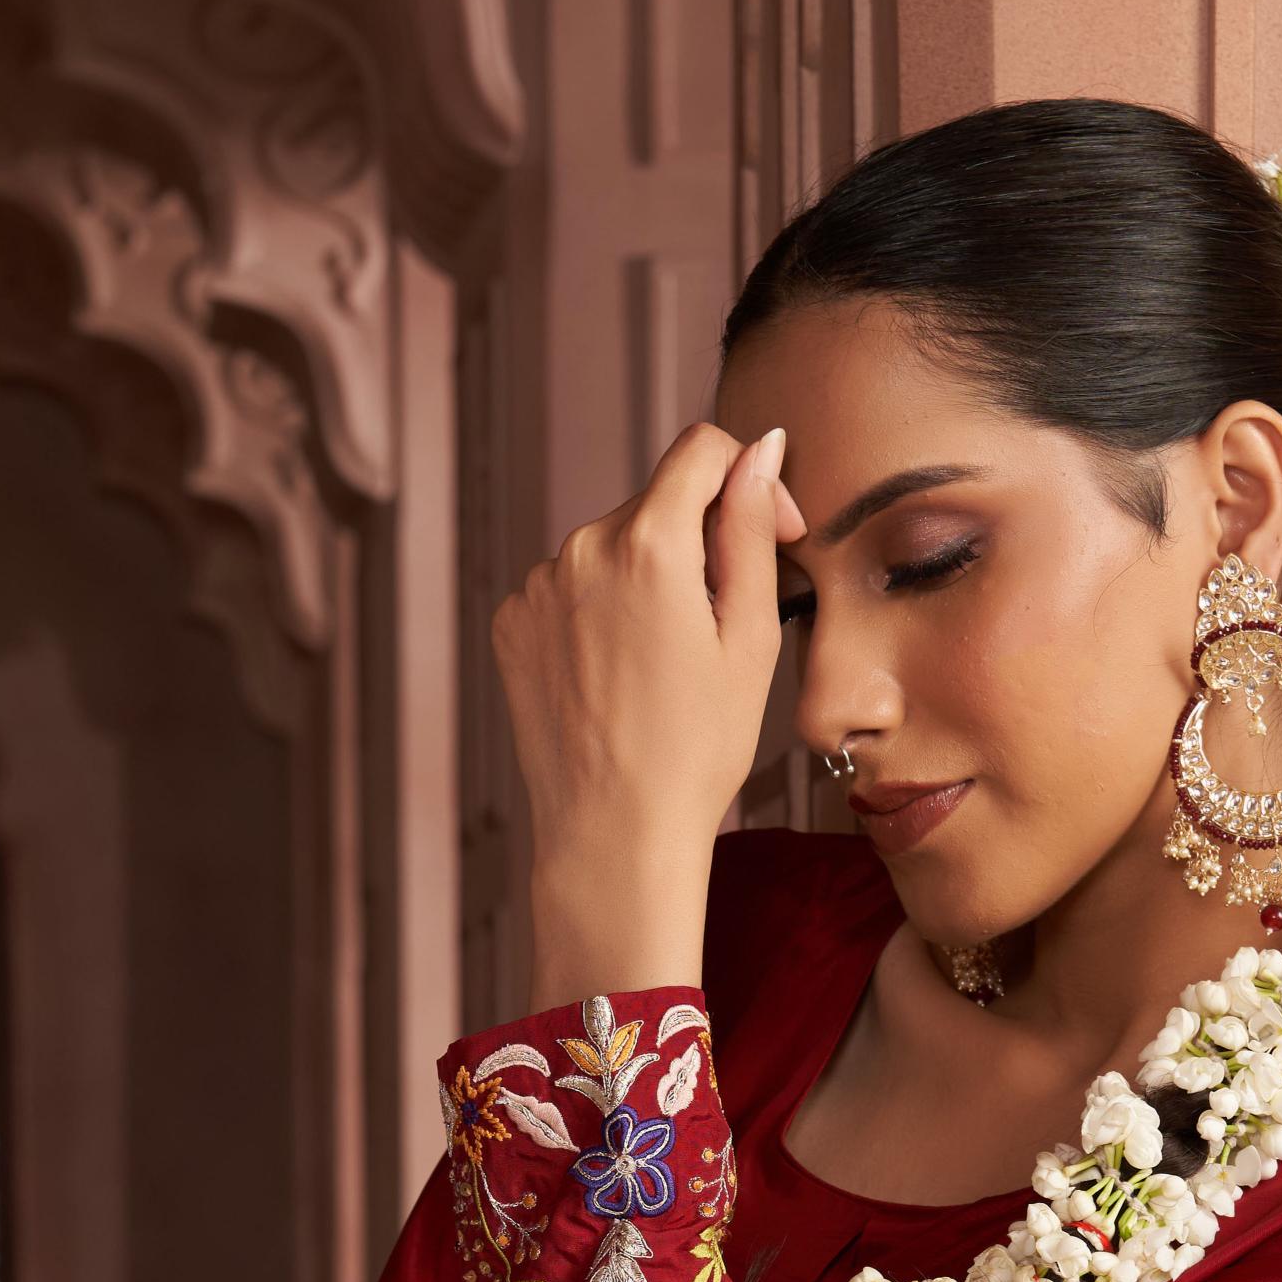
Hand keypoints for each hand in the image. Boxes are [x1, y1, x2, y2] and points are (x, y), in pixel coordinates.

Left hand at [496, 422, 804, 1007]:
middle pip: (657, 504)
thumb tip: (761, 448)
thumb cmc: (697, 747)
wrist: (613, 833)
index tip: (770, 533)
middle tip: (722, 625)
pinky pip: (569, 588)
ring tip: (665, 665)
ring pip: (612, 548)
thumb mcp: (749, 635)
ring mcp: (536, 586)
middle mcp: (579, 548)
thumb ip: (751, 527)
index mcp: (647, 542)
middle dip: (699, 541)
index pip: (702, 449)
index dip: (749, 480)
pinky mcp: (511, 622)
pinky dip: (598, 612)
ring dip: (646, 579)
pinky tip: (618, 674)